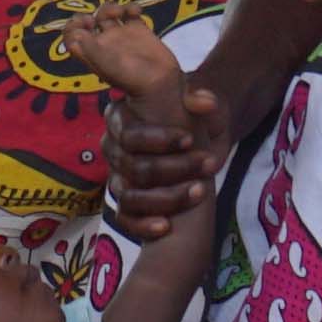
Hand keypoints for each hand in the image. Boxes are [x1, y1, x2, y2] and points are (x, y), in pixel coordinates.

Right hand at [58, 10, 223, 231]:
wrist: (207, 140)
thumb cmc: (197, 115)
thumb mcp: (203, 101)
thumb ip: (201, 95)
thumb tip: (202, 101)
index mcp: (122, 117)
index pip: (128, 134)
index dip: (156, 140)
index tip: (188, 140)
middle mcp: (115, 147)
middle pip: (133, 167)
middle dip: (173, 168)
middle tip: (206, 163)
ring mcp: (119, 176)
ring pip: (130, 196)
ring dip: (167, 198)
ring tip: (200, 191)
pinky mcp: (128, 202)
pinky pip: (125, 218)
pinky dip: (143, 225)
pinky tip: (166, 226)